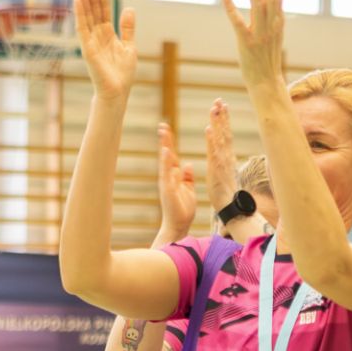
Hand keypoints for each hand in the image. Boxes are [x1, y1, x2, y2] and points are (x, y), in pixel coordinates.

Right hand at [74, 0, 136, 101]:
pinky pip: (82, 29)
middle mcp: (98, 35)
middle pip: (94, 9)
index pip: (104, 9)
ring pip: (87, 15)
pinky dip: (80, 15)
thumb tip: (130, 9)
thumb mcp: (130, 47)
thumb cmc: (122, 74)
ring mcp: (91, 41)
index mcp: (108, 34)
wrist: (117, 92)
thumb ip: (128, 28)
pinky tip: (77, 1)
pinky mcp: (87, 49)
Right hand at [154, 123, 195, 241]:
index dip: (170, 143)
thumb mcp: (189, 189)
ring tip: (163, 132)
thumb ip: (188, 177)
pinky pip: (166, 173)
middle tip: (162, 125)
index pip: (172, 155)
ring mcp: (166, 182)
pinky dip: (166, 162)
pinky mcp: (167, 189)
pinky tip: (166, 152)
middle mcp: (168, 177)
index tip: (168, 129)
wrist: (179, 224)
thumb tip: (188, 163)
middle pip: (167, 155)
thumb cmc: (183, 209)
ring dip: (164, 146)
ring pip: (165, 161)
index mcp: (175, 176)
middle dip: (165, 140)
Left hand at [205, 98, 237, 213]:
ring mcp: (222, 161)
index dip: (224, 120)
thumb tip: (227, 152)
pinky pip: (213, 152)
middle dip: (222, 116)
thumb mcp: (225, 172)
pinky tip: (209, 129)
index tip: (222, 106)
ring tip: (215, 108)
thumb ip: (225, 160)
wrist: (229, 207)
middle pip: (224, 132)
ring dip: (217, 123)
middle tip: (219, 100)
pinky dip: (211, 140)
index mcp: (227, 156)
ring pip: (220, 138)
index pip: (225, 134)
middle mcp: (226, 156)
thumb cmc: (225, 192)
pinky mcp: (216, 168)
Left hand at [223, 0, 286, 90]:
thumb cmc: (266, 59)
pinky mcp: (246, 43)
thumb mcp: (271, 35)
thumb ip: (266, 14)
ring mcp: (260, 36)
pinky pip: (238, 23)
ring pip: (258, 8)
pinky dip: (232, 9)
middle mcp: (271, 29)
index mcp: (278, 26)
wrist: (266, 83)